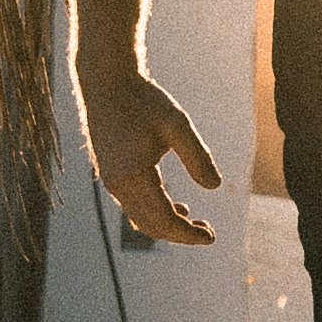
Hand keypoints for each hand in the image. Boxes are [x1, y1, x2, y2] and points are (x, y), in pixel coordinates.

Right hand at [84, 64, 222, 246]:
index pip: (164, 220)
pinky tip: (176, 207)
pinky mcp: (110, 175)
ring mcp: (110, 181)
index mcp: (133, 175)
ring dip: (167, 226)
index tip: (212, 237)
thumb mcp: (177, 124)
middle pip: (151, 226)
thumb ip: (197, 156)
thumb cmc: (143, 100)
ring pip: (140, 219)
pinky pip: (132, 207)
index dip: (188, 234)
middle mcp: (117, 184)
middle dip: (180, 235)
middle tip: (208, 233)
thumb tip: (215, 187)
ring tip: (196, 222)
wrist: (106, 84)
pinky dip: (153, 214)